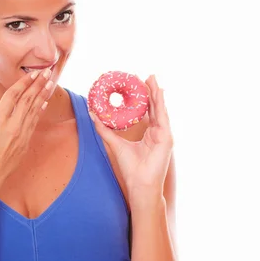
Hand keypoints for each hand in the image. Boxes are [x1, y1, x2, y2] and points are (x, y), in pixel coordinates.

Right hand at [0, 68, 52, 191]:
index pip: (13, 96)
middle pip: (28, 101)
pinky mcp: (24, 144)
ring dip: (42, 96)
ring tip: (50, 83)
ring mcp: (20, 136)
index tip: (32, 73)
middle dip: (38, 85)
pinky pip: (33, 123)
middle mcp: (11, 127)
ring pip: (34, 111)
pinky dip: (39, 111)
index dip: (23, 83)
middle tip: (47, 72)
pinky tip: (44, 103)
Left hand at [88, 74, 173, 200]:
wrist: (139, 184)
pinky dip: (160, 105)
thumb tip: (93, 114)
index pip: (147, 111)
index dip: (143, 97)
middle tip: (147, 76)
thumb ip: (105, 129)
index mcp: (149, 133)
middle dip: (151, 91)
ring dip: (157, 94)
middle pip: (155, 107)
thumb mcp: (114, 143)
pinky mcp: (166, 139)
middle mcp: (158, 132)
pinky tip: (158, 94)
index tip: (137, 83)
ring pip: (160, 109)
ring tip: (153, 79)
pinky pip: (163, 118)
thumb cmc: (130, 168)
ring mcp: (164, 135)